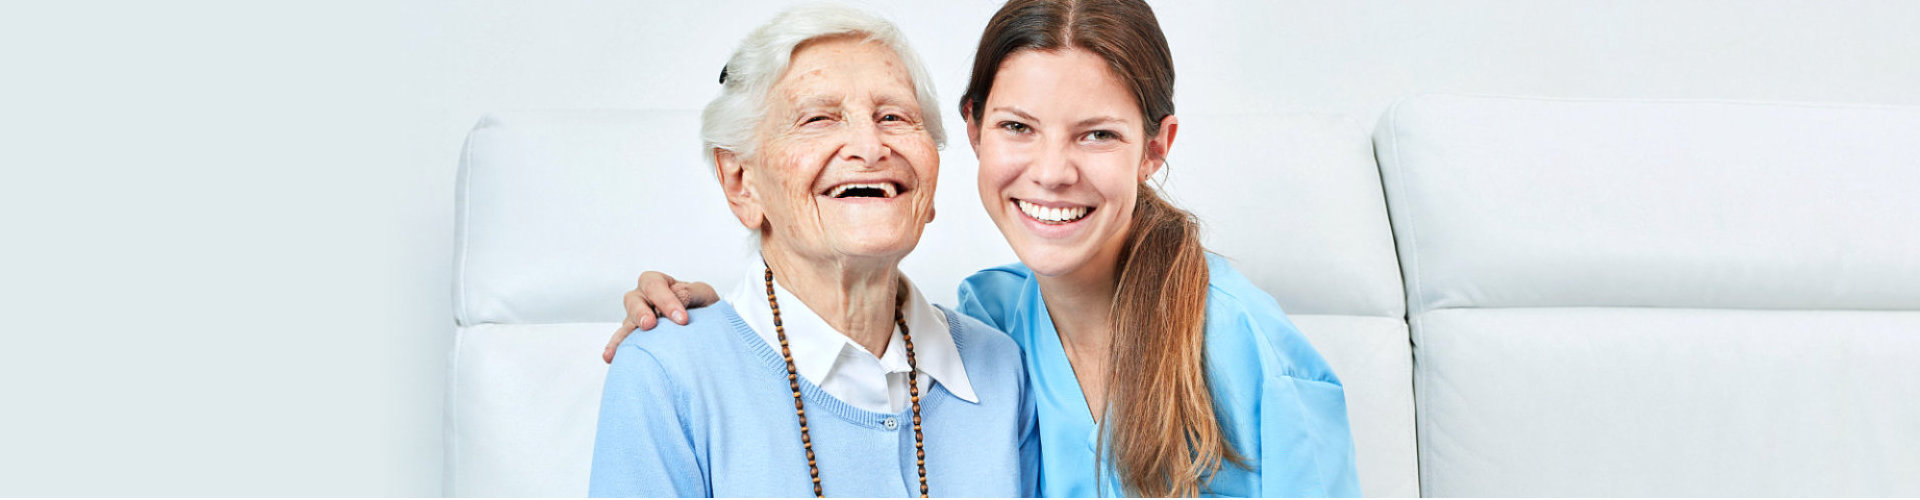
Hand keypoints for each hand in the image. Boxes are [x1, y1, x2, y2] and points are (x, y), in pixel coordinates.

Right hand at [603, 271, 717, 362]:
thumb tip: (678, 298)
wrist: (704, 325)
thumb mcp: (702, 294)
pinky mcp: (634, 337)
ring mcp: (635, 318)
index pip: (655, 285)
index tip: (682, 320)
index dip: (666, 301)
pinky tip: (610, 359)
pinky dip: (616, 348)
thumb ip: (691, 292)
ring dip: (623, 335)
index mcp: (658, 283)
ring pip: (626, 323)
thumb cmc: (701, 305)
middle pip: (634, 301)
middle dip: (641, 313)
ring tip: (619, 348)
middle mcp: (642, 298)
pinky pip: (622, 341)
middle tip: (650, 325)